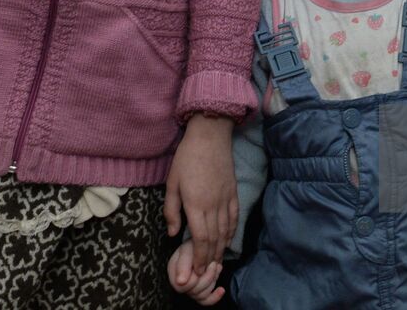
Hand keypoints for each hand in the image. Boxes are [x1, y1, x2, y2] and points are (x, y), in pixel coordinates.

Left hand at [164, 114, 236, 274]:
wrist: (210, 136)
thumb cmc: (187, 158)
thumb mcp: (172, 183)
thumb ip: (171, 210)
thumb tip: (172, 233)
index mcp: (196, 204)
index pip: (200, 238)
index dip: (200, 256)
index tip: (198, 269)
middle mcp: (213, 205)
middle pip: (214, 238)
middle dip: (210, 257)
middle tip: (207, 270)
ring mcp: (225, 198)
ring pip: (226, 229)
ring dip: (222, 247)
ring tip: (217, 260)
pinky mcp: (233, 191)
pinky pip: (234, 216)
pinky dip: (232, 230)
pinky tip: (229, 238)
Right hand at [168, 241, 224, 304]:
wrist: (202, 242)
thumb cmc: (194, 244)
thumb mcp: (188, 249)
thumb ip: (184, 264)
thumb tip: (181, 281)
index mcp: (174, 272)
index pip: (184, 286)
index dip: (196, 276)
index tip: (203, 263)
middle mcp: (180, 282)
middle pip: (194, 292)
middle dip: (207, 277)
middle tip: (213, 264)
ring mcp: (190, 288)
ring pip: (201, 295)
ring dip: (212, 281)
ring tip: (216, 267)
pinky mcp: (199, 291)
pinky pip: (206, 301)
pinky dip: (215, 296)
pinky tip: (221, 289)